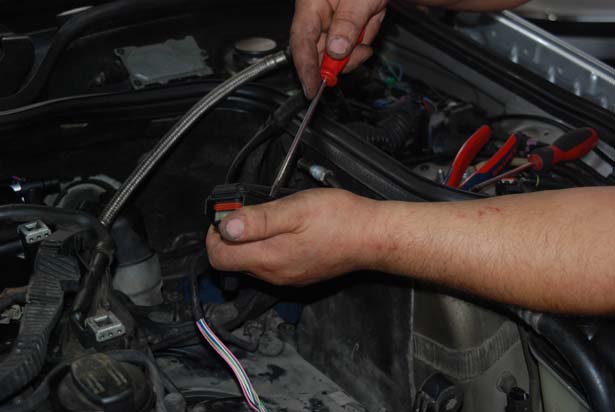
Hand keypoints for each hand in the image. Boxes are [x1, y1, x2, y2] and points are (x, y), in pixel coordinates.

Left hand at [206, 189, 382, 285]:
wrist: (372, 237)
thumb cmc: (339, 220)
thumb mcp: (295, 209)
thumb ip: (258, 220)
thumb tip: (226, 227)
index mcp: (269, 258)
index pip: (219, 258)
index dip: (214, 235)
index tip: (226, 215)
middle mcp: (274, 274)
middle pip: (234, 262)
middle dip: (231, 237)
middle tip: (247, 211)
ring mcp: (287, 277)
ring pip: (252, 263)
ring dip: (250, 241)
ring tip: (267, 217)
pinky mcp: (299, 275)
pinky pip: (271, 265)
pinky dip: (267, 248)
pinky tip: (284, 230)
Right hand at [290, 0, 386, 98]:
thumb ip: (348, 23)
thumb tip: (335, 51)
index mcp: (312, 4)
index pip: (301, 43)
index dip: (306, 69)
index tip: (313, 90)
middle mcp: (318, 13)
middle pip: (320, 52)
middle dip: (341, 59)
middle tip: (359, 53)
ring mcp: (333, 20)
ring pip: (339, 52)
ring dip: (359, 44)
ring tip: (372, 17)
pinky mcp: (346, 24)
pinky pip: (353, 43)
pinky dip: (365, 37)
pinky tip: (373, 17)